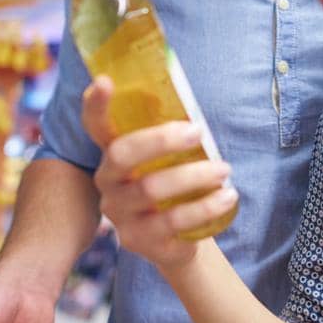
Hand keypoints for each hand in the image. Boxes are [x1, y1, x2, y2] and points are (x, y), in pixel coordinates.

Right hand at [83, 77, 236, 269]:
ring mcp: (120, 214)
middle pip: (123, 154)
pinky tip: (226, 198)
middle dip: (161, 140)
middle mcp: (108, 182)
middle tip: (198, 131)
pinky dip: (204, 208)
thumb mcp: (169, 160)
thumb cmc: (175, 186)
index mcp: (113, 154)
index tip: (104, 81)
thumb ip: (173, 136)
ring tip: (225, 170)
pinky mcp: (139, 241)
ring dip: (193, 176)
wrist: (177, 240)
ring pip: (151, 190)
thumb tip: (198, 114)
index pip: (96, 125)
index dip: (96, 104)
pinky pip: (172, 223)